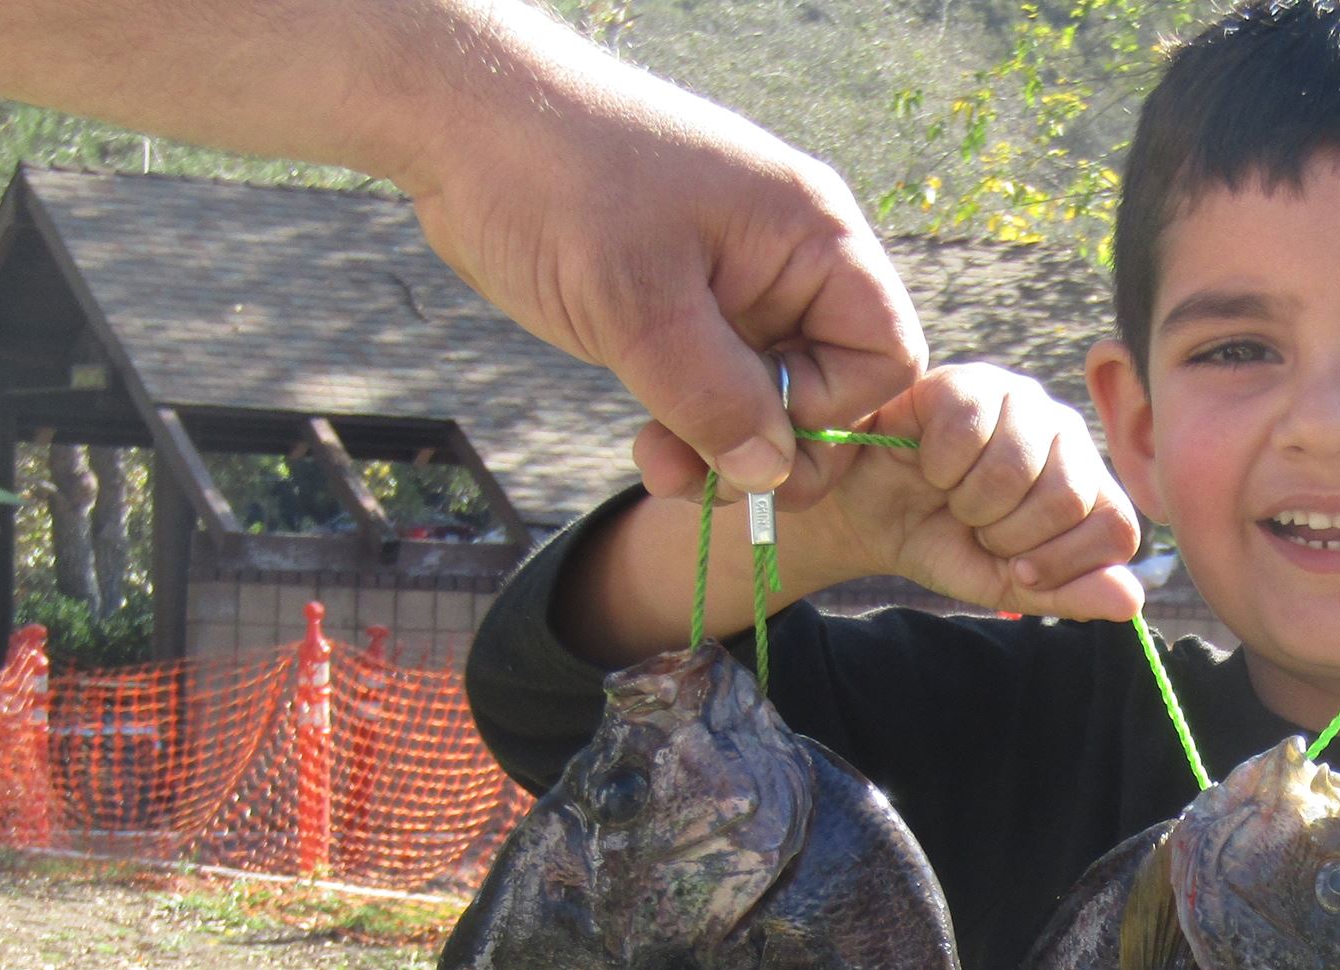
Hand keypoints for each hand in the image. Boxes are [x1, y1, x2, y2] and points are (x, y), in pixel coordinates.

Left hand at [397, 18, 924, 501]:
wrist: (456, 119)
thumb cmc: (554, 180)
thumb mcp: (638, 304)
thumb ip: (715, 398)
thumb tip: (775, 473)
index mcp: (810, 235)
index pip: (882, 355)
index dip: (834, 411)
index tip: (756, 431)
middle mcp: (788, 262)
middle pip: (829, 388)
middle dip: (772, 447)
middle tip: (706, 480)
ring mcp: (736, 287)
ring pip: (767, 401)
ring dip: (722, 450)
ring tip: (660, 466)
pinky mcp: (684, 310)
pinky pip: (716, 391)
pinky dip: (689, 429)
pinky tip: (647, 444)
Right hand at [793, 366, 1144, 622]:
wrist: (869, 515)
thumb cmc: (943, 542)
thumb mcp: (1006, 583)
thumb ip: (1069, 594)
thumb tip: (1131, 601)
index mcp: (1088, 485)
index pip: (1116, 528)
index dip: (1063, 564)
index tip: (1017, 569)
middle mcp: (1066, 435)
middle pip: (1067, 497)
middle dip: (1008, 534)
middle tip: (977, 526)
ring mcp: (1022, 401)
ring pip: (1018, 466)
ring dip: (971, 501)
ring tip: (952, 495)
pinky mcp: (972, 381)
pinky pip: (968, 433)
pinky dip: (939, 466)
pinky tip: (929, 463)